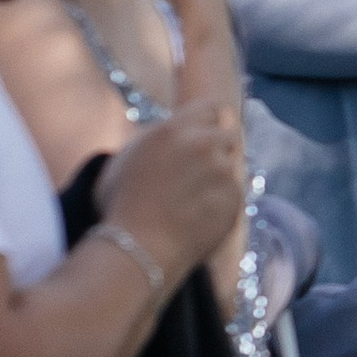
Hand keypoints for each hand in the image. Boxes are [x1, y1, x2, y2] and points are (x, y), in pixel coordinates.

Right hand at [100, 104, 245, 279]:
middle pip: (228, 133)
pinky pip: (234, 192)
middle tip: (200, 167)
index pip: (210, 108)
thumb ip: (153, 138)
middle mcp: (204, 144)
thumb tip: (170, 130)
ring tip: (194, 197)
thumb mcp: (125, 158)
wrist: (140, 248)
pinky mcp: (235, 198)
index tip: (203, 131)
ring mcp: (223, 171)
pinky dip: (222, 199)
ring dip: (219, 174)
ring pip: (232, 163)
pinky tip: (200, 214)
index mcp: (174, 129)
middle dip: (217, 145)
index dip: (206, 121)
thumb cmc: (120, 206)